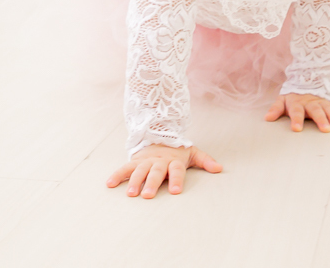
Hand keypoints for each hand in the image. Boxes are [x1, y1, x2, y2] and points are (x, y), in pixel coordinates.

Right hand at [105, 143, 221, 197]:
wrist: (159, 134)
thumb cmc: (177, 150)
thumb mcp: (192, 153)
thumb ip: (205, 161)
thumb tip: (219, 168)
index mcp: (173, 161)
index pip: (176, 171)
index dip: (176, 180)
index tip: (175, 191)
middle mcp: (159, 161)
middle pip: (155, 172)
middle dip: (151, 183)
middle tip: (147, 196)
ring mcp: (146, 160)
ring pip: (139, 171)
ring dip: (134, 182)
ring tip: (130, 194)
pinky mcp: (135, 161)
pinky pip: (125, 168)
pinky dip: (117, 175)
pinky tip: (109, 184)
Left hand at [265, 92, 329, 132]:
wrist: (306, 82)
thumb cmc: (293, 97)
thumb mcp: (282, 101)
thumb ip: (276, 109)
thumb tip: (267, 118)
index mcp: (297, 103)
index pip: (296, 112)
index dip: (296, 120)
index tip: (296, 129)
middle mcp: (310, 102)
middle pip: (316, 111)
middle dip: (321, 120)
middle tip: (326, 130)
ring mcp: (321, 102)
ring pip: (328, 109)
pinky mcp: (329, 102)